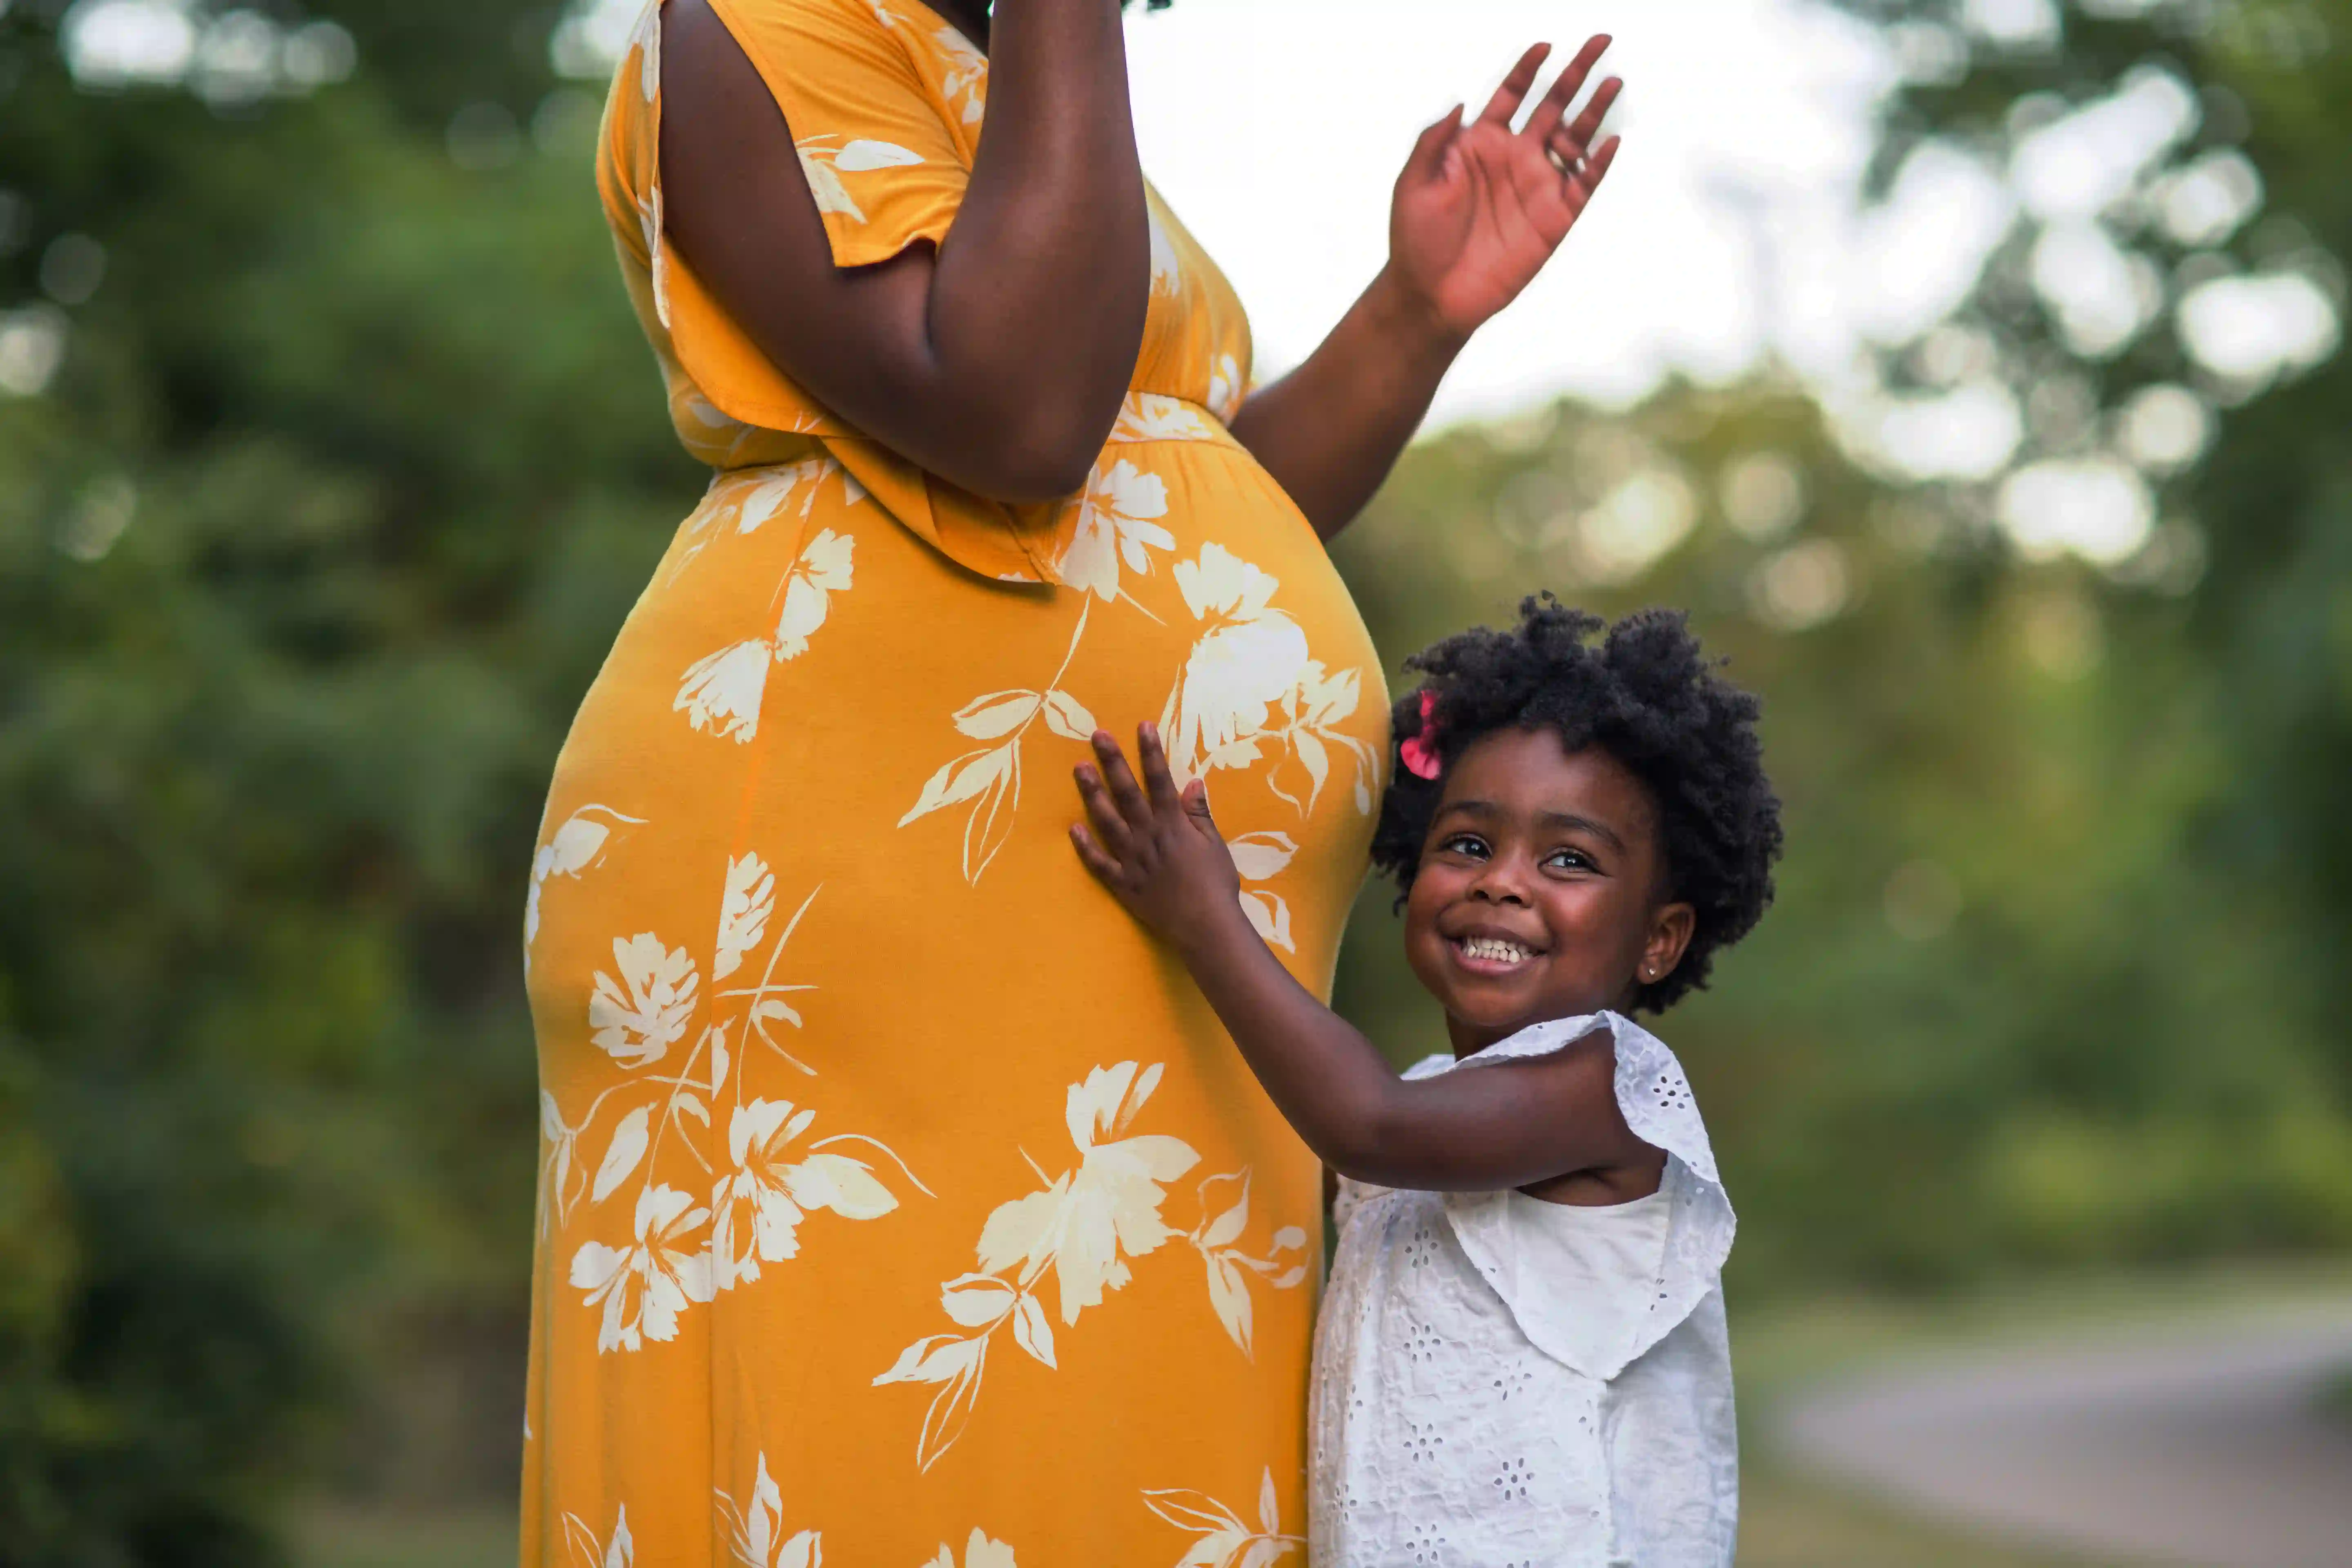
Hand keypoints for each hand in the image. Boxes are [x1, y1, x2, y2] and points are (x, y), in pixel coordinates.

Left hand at [1071, 725, 1245, 952]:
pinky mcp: (1122, 883)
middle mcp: (1148, 836)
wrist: (1205, 925)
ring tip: (1079, 770)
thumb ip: (1200, 814)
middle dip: (1112, 762)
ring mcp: (1132, 859)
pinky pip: (1099, 863)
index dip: (1150, 752)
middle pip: (1127, 793)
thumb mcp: (1215, 845)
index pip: (1160, 780)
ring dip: (1092, 794)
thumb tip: (1192, 782)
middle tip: (1097, 735)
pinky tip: (1072, 829)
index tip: (1142, 726)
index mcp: (1173, 824)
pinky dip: (1085, 847)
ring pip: (1107, 821)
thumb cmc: (1216, 884)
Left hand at [1386, 37, 1621, 340]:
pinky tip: (1610, 141)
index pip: (1511, 95)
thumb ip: (1434, 140)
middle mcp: (1513, 159)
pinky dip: (1599, 163)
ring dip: (1595, 110)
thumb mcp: (1413, 182)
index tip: (1544, 46)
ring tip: (1612, 81)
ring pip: (1575, 138)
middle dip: (1575, 72)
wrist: (1431, 294)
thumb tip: (1459, 103)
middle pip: (1552, 105)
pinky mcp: (1554, 218)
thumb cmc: (1416, 240)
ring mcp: (1536, 186)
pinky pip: (1583, 185)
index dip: (1527, 68)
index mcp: (1479, 144)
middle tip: (1599, 41)